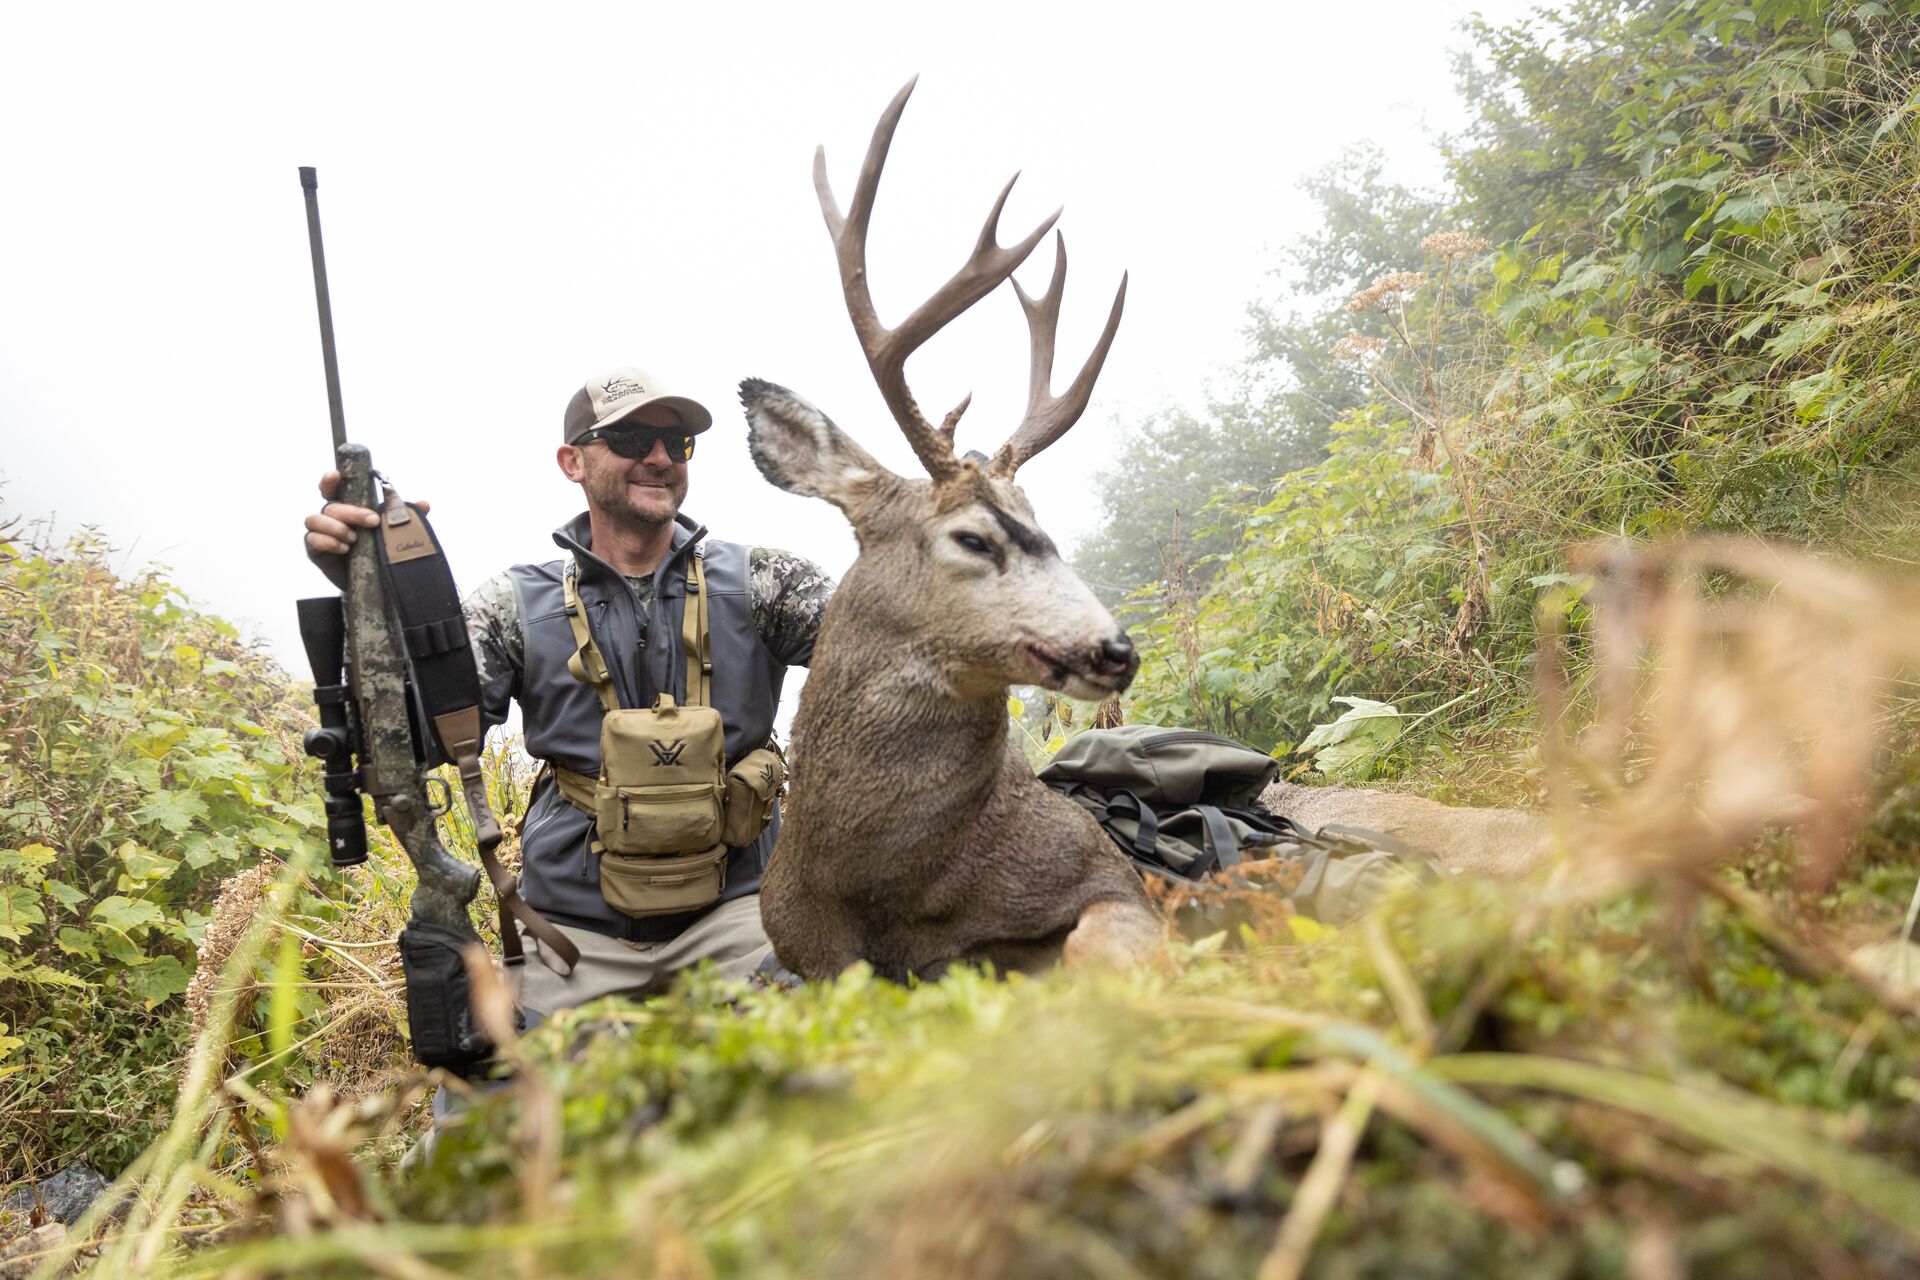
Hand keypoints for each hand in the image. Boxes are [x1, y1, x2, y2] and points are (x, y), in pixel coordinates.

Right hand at [303, 470, 430, 554]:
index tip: (336, 475)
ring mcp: (320, 532)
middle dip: (352, 512)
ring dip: (336, 527)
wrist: (370, 580)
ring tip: (354, 539)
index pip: (332, 489)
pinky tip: (344, 549)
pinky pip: (312, 539)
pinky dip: (328, 542)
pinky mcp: (315, 549)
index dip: (330, 480)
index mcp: (345, 506)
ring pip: (315, 520)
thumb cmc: (377, 549)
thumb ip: (404, 517)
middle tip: (372, 521)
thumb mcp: (391, 531)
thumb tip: (425, 504)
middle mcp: (330, 516)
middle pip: (331, 506)